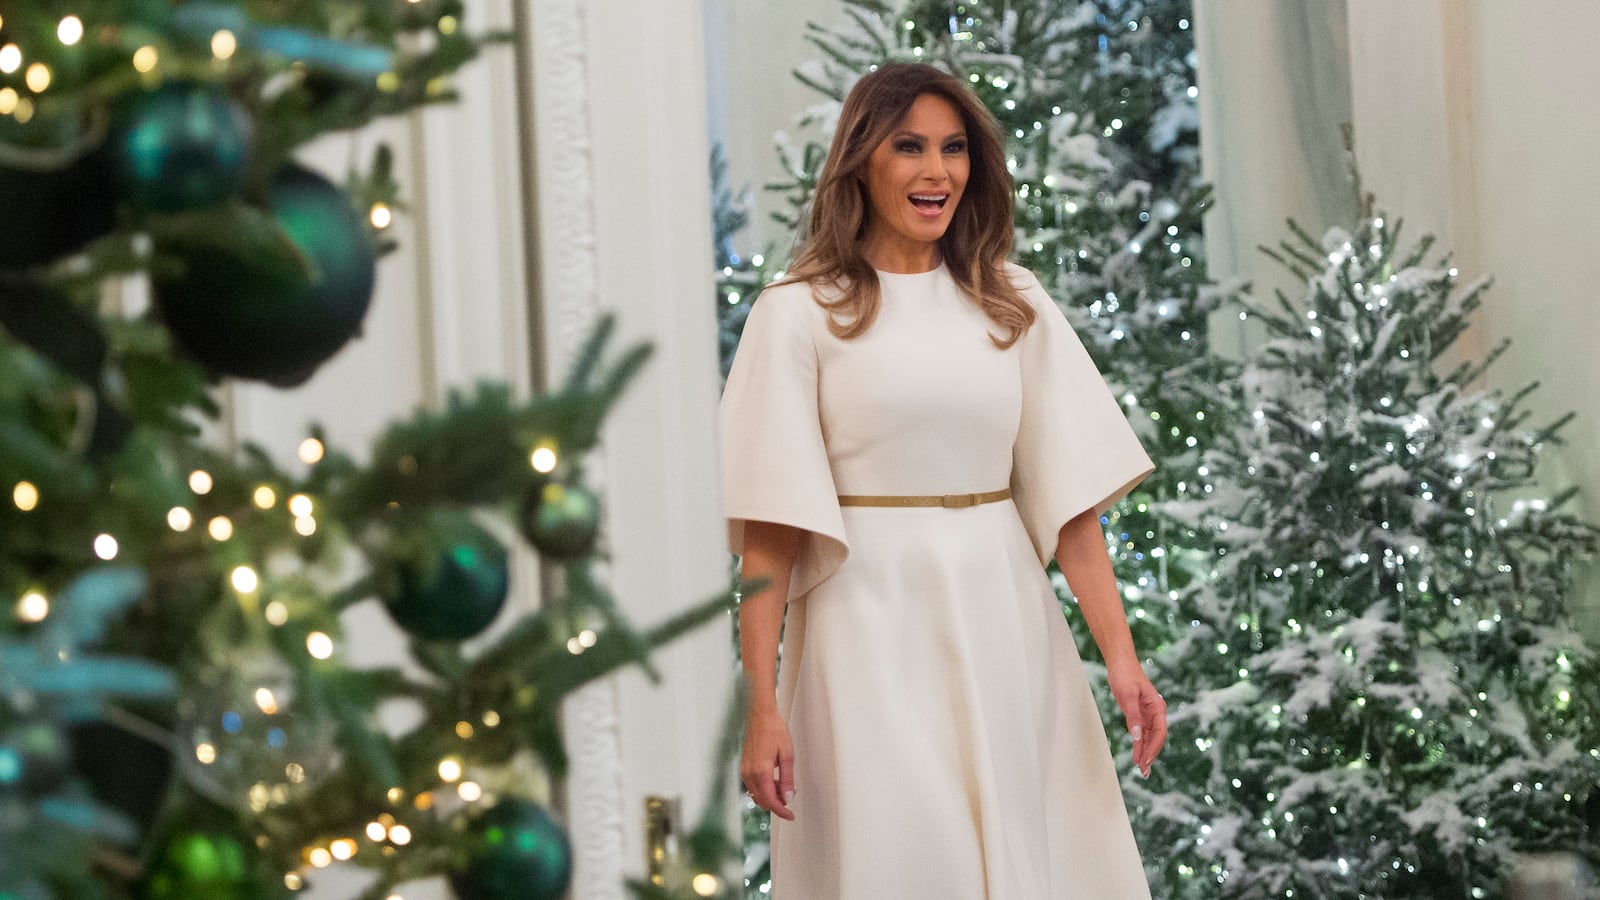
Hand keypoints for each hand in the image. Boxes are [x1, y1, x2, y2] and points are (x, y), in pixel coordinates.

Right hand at [741, 708, 795, 819]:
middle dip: (777, 803)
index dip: (781, 811)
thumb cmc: (774, 730)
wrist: (761, 716)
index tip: (790, 816)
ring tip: (784, 786)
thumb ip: (787, 779)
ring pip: (757, 794)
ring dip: (770, 796)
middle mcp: (749, 773)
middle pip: (762, 801)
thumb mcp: (787, 756)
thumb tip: (789, 797)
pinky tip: (774, 780)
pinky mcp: (744, 767)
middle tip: (790, 798)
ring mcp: (744, 770)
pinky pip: (753, 786)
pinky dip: (764, 788)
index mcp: (761, 771)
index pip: (770, 801)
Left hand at [1107, 660, 1166, 776]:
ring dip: (1145, 752)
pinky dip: (1139, 744)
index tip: (1145, 760)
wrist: (1119, 663)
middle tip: (1144, 772)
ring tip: (1141, 769)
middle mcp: (1155, 712)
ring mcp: (1147, 714)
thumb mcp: (1127, 695)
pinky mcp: (1138, 714)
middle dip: (1151, 755)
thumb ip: (1133, 716)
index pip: (1159, 732)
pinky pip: (1141, 733)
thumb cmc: (1125, 675)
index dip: (1153, 748)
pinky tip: (1137, 755)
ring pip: (1149, 738)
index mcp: (1157, 707)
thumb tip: (1137, 736)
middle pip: (1156, 738)